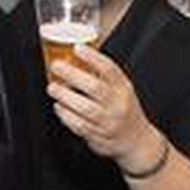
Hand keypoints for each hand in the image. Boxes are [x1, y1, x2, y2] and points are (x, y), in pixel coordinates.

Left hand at [46, 45, 159, 169]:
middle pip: (96, 88)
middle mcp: (117, 104)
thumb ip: (103, 76)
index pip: (110, 69)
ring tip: (53, 87)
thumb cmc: (123, 110)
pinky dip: (66, 115)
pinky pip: (80, 125)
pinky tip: (58, 107)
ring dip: (66, 97)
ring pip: (86, 109)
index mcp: (123, 88)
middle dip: (73, 75)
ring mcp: (109, 122)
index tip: (77, 48)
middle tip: (56, 67)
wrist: (136, 141)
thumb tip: (77, 54)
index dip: (93, 57)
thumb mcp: (121, 90)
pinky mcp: (98, 136)